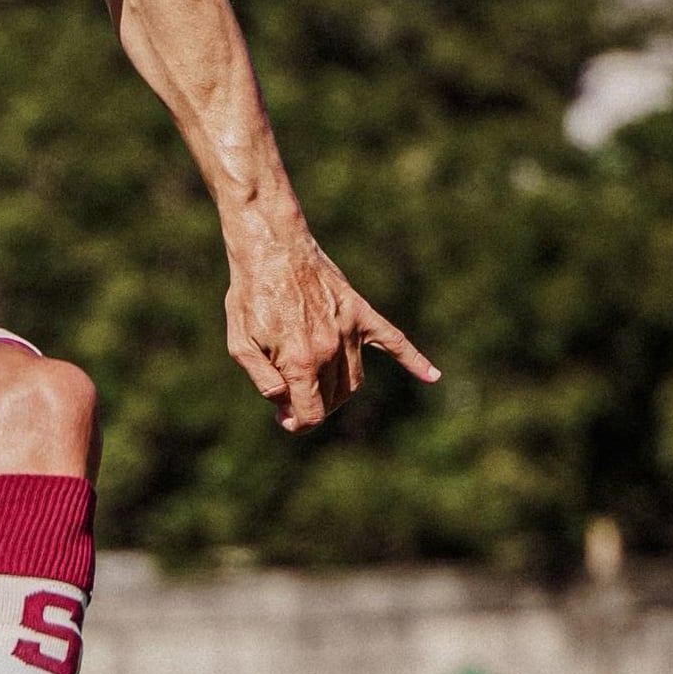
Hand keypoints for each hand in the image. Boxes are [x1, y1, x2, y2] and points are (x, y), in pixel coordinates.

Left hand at [224, 228, 438, 430]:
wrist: (272, 250)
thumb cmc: (250, 296)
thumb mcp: (239, 342)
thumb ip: (262, 378)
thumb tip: (283, 402)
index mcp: (299, 361)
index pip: (311, 413)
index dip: (297, 424)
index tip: (285, 419)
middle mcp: (329, 350)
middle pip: (332, 400)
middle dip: (312, 406)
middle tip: (291, 396)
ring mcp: (349, 332)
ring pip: (354, 381)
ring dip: (337, 392)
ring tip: (313, 385)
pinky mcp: (361, 314)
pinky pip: (394, 341)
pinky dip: (414, 360)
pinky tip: (433, 376)